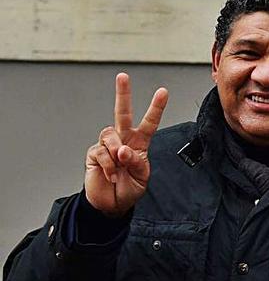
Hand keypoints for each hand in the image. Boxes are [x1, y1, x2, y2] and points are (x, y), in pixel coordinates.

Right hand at [84, 74, 168, 217]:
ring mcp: (107, 146)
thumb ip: (137, 162)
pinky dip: (108, 166)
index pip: (149, 122)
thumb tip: (123, 149)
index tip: (163, 92)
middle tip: (123, 76)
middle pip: (122, 113)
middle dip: (122, 94)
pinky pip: (101, 153)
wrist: (112, 204)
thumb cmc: (129, 189)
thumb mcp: (142, 177)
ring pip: (110, 135)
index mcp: (139, 143)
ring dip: (117, 152)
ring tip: (120, 166)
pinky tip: (111, 175)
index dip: (156, 108)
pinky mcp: (93, 154)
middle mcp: (123, 140)